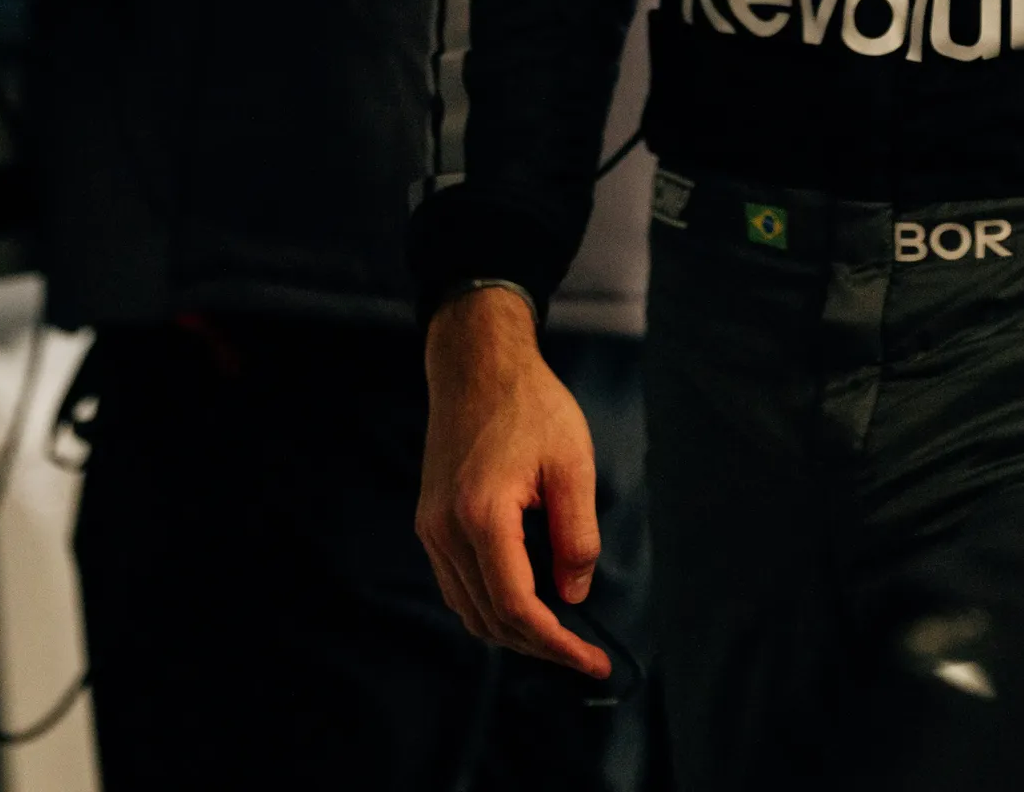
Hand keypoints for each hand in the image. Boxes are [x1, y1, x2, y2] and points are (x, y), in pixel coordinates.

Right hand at [417, 288, 610, 678]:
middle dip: (539, 646)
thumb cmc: (530, 405)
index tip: (594, 660)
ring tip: (559, 634)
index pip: (517, 607)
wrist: (476, 364)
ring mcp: (431, 528)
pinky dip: (490, 606)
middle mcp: (446, 531)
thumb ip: (576, 535)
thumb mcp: (572, 463)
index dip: (557, 644)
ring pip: (468, 610)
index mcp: (482, 516)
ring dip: (512, 631)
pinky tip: (524, 600)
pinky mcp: (429, 522)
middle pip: (490, 619)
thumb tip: (573, 596)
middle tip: (584, 654)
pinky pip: (456, 586)